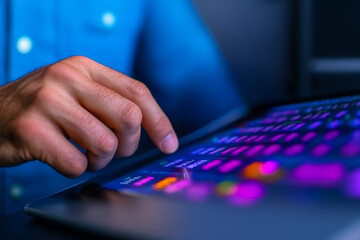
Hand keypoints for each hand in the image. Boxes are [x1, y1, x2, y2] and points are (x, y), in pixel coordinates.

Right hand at [0, 56, 177, 176]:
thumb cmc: (43, 108)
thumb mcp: (76, 91)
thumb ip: (111, 101)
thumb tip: (154, 127)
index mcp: (85, 68)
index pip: (137, 92)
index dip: (159, 121)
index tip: (169, 144)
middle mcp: (68, 78)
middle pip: (129, 117)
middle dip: (129, 144)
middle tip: (114, 150)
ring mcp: (47, 102)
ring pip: (105, 143)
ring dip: (101, 160)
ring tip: (86, 155)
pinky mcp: (30, 129)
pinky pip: (76, 163)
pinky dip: (77, 169)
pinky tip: (64, 158)